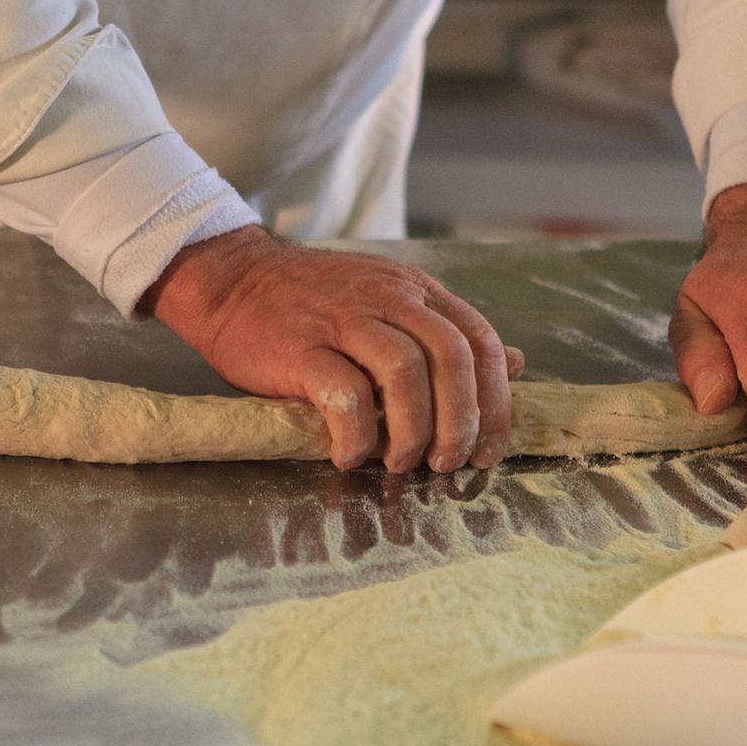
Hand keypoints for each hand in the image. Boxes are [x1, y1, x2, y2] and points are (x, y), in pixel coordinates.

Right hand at [141, 228, 523, 471]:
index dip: (494, 401)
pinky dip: (356, 435)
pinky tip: (349, 455)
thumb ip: (447, 333)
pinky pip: (344, 395)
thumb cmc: (312, 302)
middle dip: (460, 422)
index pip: (479, 342)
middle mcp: (387, 298)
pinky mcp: (301, 348)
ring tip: (399, 463)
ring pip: (404, 373)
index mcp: (416, 291)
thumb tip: (515, 363)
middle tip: (447, 464)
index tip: (487, 449)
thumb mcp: (391, 301)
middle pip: (451, 358)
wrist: (231, 281)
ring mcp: (343, 320)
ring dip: (413, 431)